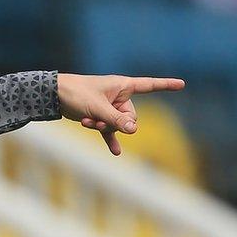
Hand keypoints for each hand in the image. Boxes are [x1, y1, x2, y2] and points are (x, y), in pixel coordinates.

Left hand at [56, 73, 184, 155]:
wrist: (54, 95)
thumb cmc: (76, 93)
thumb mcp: (98, 108)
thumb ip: (116, 120)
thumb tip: (134, 130)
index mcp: (122, 86)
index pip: (149, 85)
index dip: (165, 85)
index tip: (182, 84)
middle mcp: (119, 96)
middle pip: (130, 117)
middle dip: (116, 123)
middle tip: (97, 120)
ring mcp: (109, 108)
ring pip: (117, 125)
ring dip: (104, 128)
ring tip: (88, 123)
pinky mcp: (98, 117)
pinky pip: (108, 131)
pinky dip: (110, 139)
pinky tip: (116, 153)